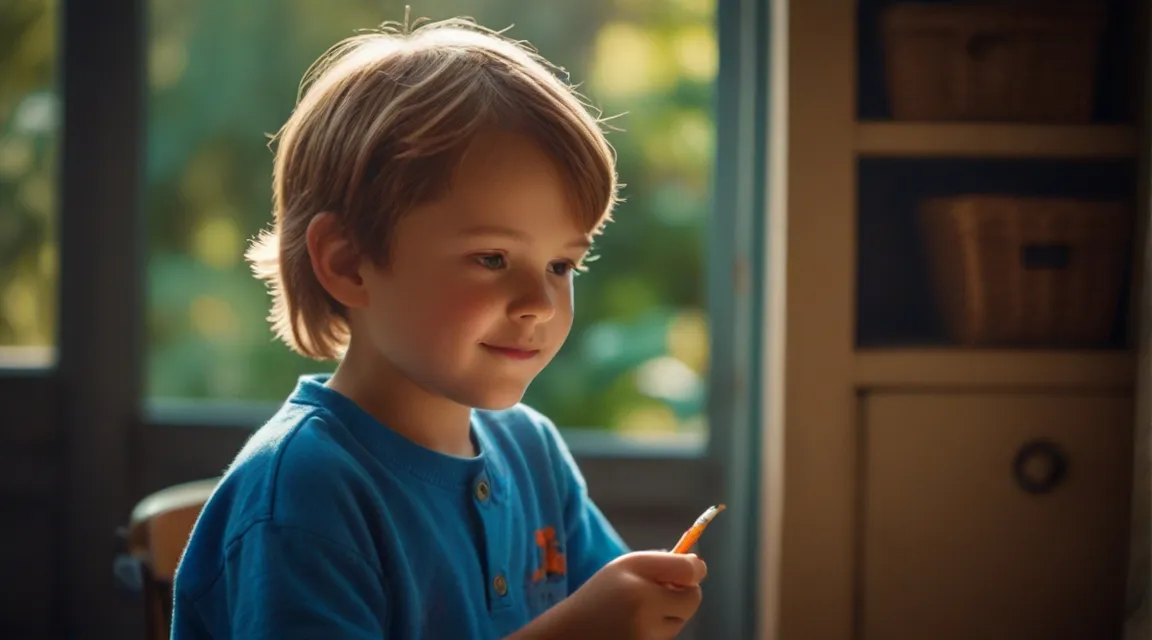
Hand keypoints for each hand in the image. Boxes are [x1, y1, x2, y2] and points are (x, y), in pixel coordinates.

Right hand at [541, 551, 706, 639]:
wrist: (571, 633)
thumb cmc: (601, 595)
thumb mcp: (624, 566)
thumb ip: (660, 562)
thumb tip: (696, 568)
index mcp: (639, 583)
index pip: (690, 573)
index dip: (694, 570)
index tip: (687, 572)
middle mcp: (646, 612)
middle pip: (692, 600)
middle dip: (683, 595)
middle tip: (661, 592)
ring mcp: (647, 636)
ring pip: (680, 620)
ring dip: (670, 614)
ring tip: (640, 612)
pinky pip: (667, 635)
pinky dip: (658, 630)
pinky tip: (636, 627)